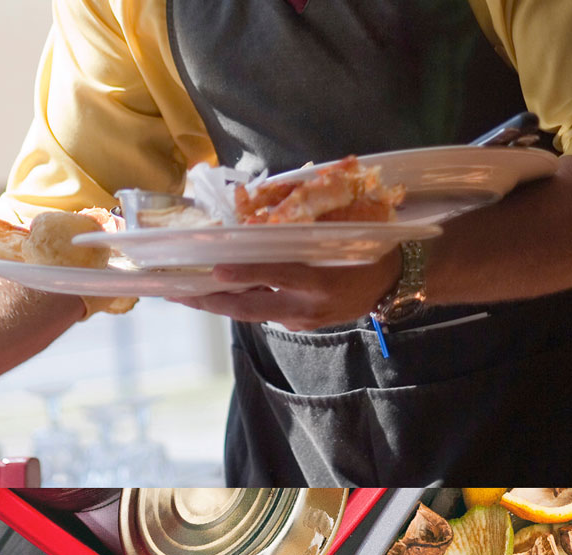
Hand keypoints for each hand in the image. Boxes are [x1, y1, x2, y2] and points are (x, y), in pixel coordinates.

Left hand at [168, 248, 401, 330]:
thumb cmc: (366, 249)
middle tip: (178, 293)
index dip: (247, 274)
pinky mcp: (301, 324)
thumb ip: (300, 230)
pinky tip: (217, 295)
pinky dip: (239, 303)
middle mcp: (309, 306)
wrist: (393, 284)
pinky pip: (264, 313)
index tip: (215, 270)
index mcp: (322, 280)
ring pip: (252, 314)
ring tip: (185, 295)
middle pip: (252, 308)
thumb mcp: (338, 235)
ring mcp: (303, 319)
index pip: (278, 276)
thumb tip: (257, 213)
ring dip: (218, 304)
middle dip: (212, 302)